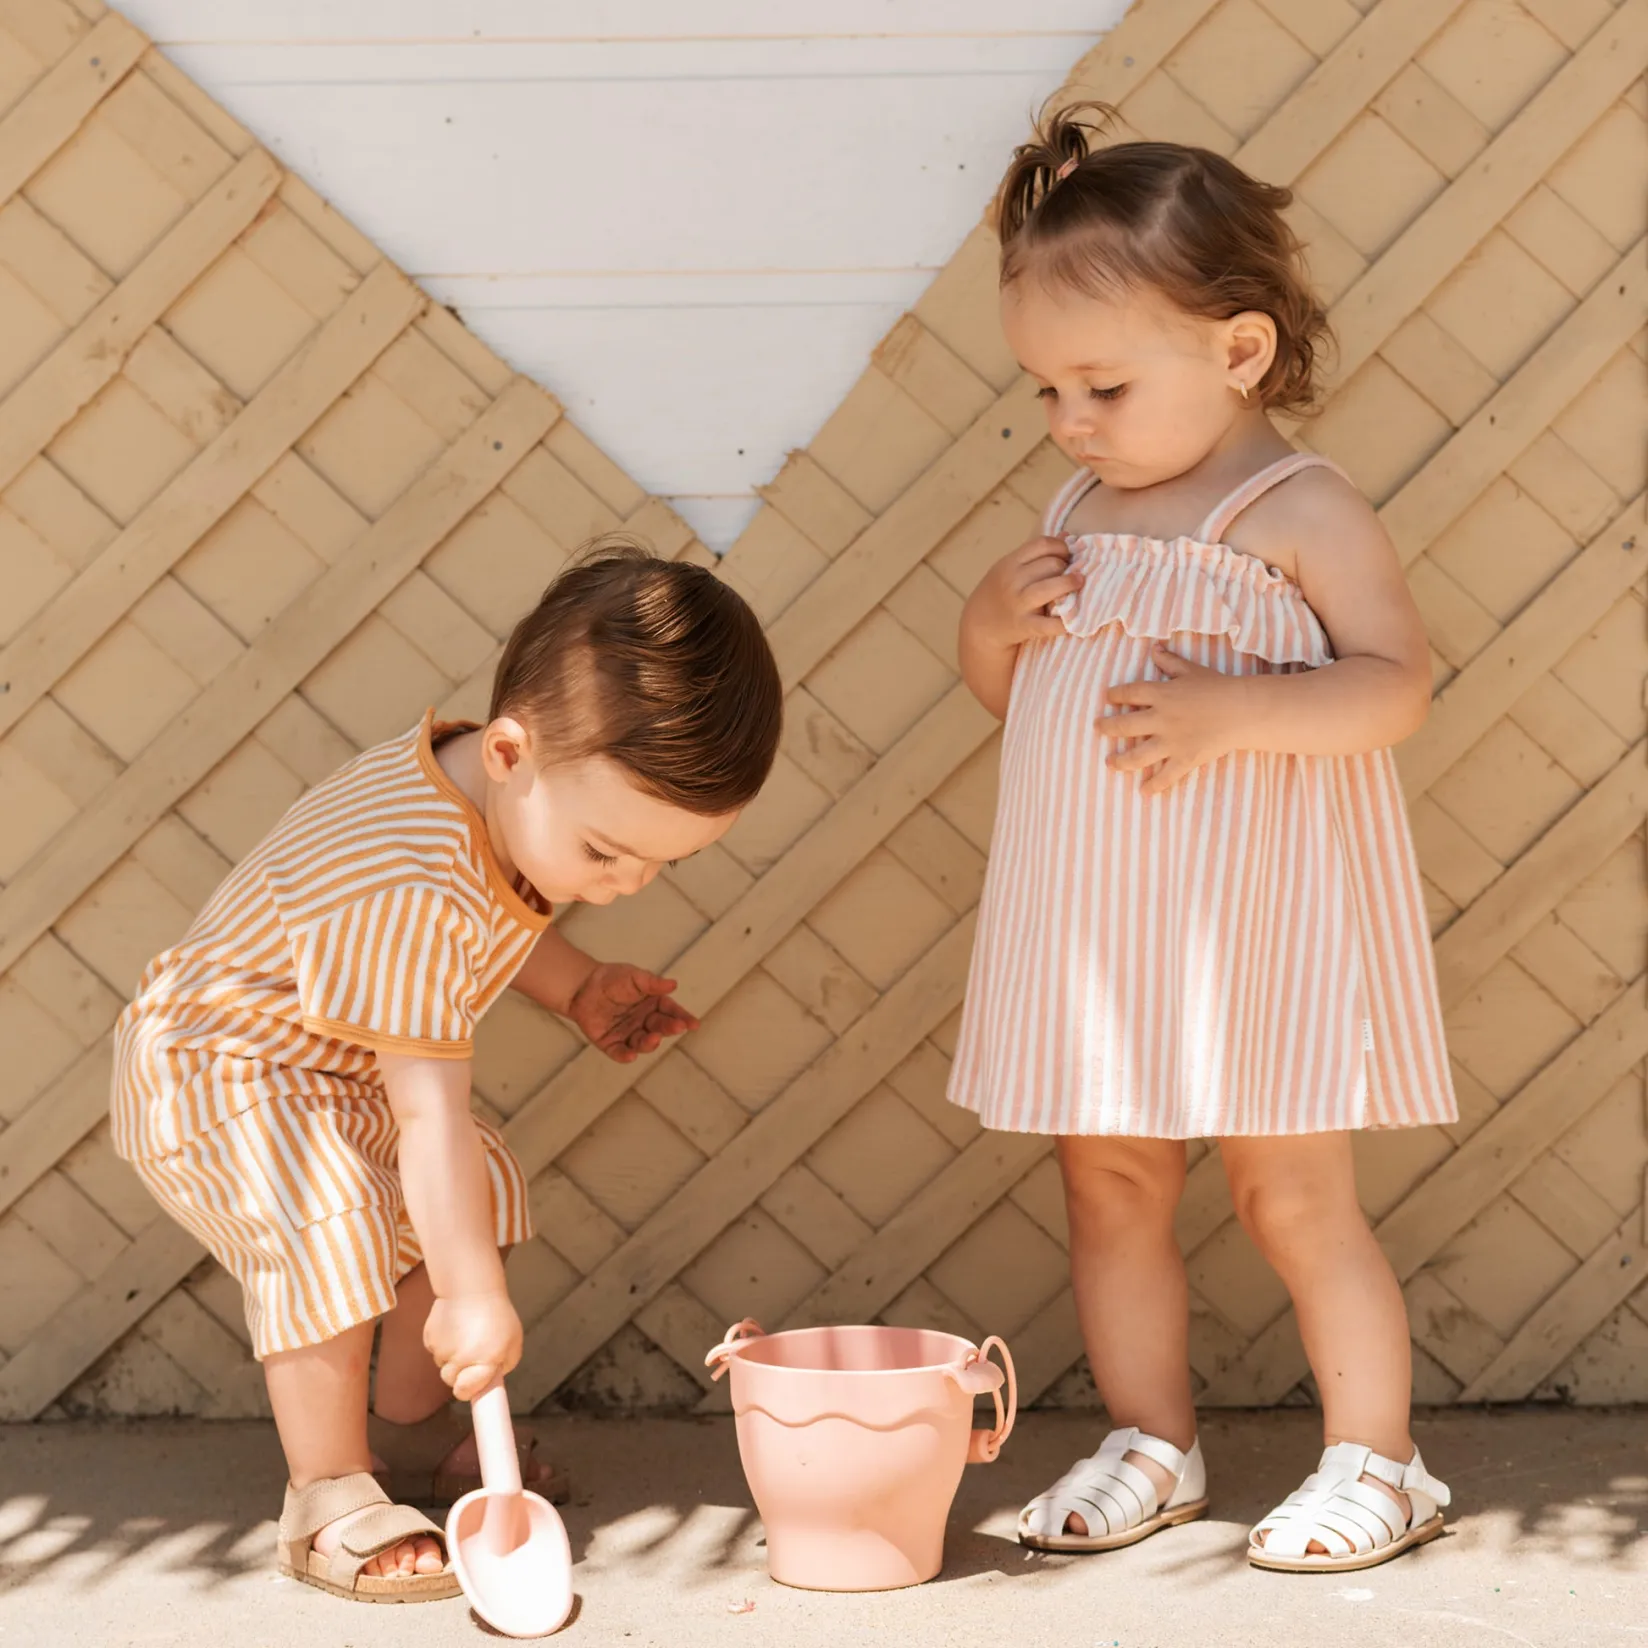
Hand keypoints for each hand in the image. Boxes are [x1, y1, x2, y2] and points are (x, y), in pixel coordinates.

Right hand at [424, 1290, 521, 1401]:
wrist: (472, 1287)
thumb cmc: (497, 1315)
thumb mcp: (513, 1342)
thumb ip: (503, 1365)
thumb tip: (489, 1380)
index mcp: (484, 1362)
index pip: (465, 1392)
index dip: (468, 1390)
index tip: (471, 1384)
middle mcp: (460, 1359)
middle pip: (451, 1380)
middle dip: (460, 1372)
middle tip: (472, 1353)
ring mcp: (441, 1349)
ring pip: (442, 1363)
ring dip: (452, 1355)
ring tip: (465, 1333)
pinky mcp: (429, 1337)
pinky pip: (435, 1349)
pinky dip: (443, 1342)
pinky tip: (454, 1327)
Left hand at [568, 962, 698, 1061]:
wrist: (582, 985)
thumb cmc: (612, 978)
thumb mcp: (634, 976)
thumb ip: (652, 983)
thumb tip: (674, 984)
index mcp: (653, 1004)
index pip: (671, 1011)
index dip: (683, 1018)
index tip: (693, 1024)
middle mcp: (643, 1021)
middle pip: (660, 1028)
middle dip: (670, 1028)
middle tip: (678, 1027)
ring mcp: (628, 1034)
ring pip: (643, 1043)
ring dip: (650, 1043)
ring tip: (654, 1038)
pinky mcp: (610, 1043)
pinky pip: (619, 1052)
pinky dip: (625, 1056)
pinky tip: (631, 1056)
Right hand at [962, 535, 1083, 651]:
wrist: (979, 626)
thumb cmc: (1000, 593)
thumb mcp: (1010, 568)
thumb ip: (1036, 554)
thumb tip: (1066, 536)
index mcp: (1010, 563)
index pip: (1042, 544)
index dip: (1061, 547)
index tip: (1066, 555)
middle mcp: (1013, 580)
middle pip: (1051, 564)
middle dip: (1066, 567)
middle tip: (1072, 573)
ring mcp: (1019, 603)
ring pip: (1053, 587)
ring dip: (1070, 584)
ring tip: (1079, 584)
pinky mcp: (1024, 626)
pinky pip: (1050, 624)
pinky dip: (1065, 622)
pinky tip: (1073, 619)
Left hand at [1101, 645, 1251, 794]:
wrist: (1243, 709)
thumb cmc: (1218, 686)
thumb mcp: (1191, 670)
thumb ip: (1170, 661)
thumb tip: (1154, 648)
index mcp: (1161, 694)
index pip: (1128, 693)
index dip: (1115, 695)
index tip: (1108, 698)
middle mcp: (1161, 718)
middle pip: (1123, 725)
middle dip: (1107, 727)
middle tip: (1098, 728)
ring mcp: (1171, 741)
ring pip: (1136, 755)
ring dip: (1120, 761)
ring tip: (1110, 763)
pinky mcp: (1185, 758)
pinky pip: (1165, 776)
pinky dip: (1154, 785)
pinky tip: (1144, 791)